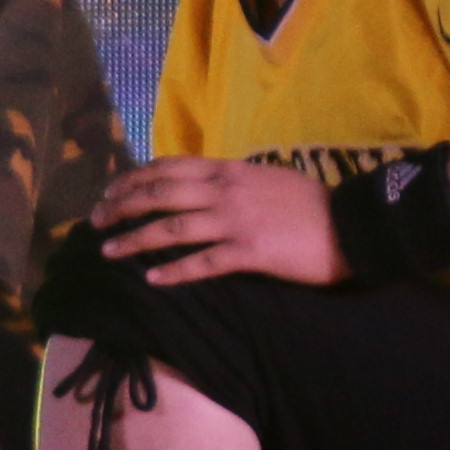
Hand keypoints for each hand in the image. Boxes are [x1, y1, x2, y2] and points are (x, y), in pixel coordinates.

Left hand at [96, 154, 341, 287]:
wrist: (354, 224)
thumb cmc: (312, 203)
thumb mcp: (266, 178)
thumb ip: (232, 180)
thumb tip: (204, 184)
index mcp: (228, 170)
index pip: (168, 168)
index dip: (133, 179)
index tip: (109, 190)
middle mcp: (224, 191)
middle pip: (159, 195)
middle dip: (121, 207)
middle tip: (95, 221)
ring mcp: (236, 221)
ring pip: (172, 229)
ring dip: (135, 240)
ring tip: (109, 251)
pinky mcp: (251, 252)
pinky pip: (204, 263)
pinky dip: (175, 272)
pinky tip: (153, 281)